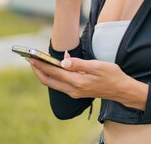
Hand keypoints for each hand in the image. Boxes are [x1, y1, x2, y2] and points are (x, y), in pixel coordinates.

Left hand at [27, 53, 147, 109]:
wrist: (121, 90)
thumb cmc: (112, 75)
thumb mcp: (97, 66)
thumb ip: (79, 64)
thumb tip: (63, 60)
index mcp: (77, 82)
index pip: (54, 72)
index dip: (41, 65)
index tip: (31, 57)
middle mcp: (73, 90)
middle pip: (49, 80)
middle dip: (38, 70)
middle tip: (29, 59)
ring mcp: (74, 92)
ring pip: (53, 83)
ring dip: (44, 73)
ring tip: (37, 63)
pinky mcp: (77, 92)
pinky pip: (60, 84)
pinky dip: (54, 76)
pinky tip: (55, 67)